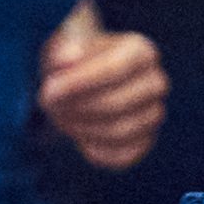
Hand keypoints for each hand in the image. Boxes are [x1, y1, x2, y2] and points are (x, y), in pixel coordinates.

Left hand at [39, 13, 169, 169]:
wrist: (84, 80)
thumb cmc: (74, 60)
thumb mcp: (64, 47)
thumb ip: (64, 51)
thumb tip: (68, 59)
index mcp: (141, 51)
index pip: (115, 69)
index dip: (80, 82)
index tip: (49, 90)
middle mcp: (155, 82)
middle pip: (117, 103)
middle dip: (77, 109)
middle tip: (48, 106)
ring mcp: (154, 113)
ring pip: (119, 132)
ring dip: (82, 130)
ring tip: (60, 119)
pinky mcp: (145, 141)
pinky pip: (123, 156)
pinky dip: (97, 152)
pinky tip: (80, 140)